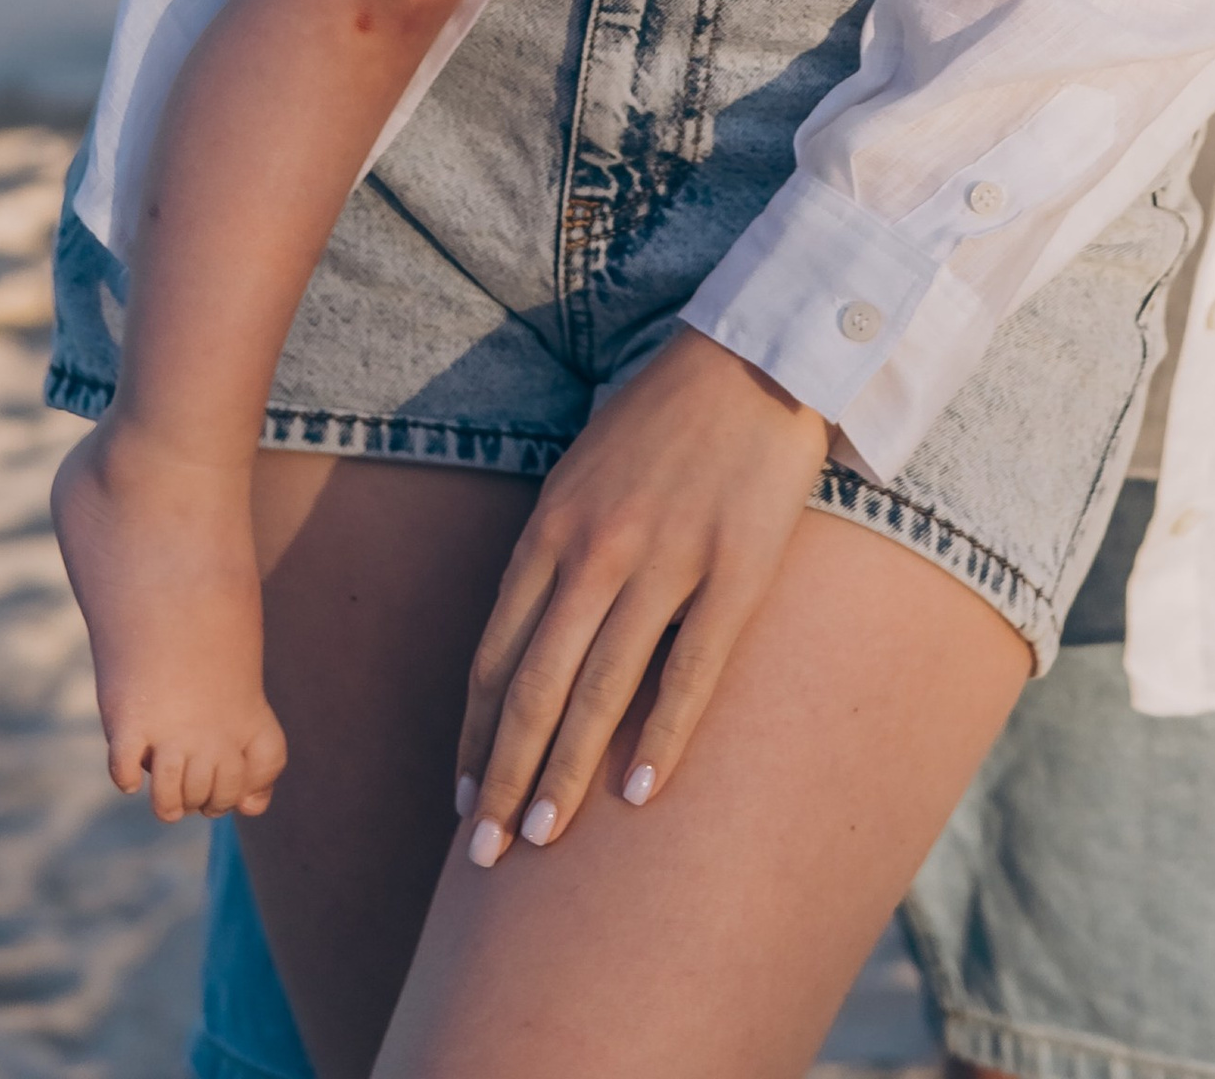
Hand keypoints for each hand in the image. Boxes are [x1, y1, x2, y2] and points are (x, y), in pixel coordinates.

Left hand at [454, 331, 826, 860]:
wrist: (754, 358)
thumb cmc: (663, 419)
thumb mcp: (580, 476)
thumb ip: (551, 553)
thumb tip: (521, 637)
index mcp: (551, 529)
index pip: (496, 657)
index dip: (475, 737)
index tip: (460, 798)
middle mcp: (596, 550)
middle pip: (535, 687)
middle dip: (502, 777)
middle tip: (484, 855)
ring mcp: (666, 561)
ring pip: (601, 689)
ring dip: (567, 773)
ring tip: (543, 840)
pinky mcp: (734, 570)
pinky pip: (691, 669)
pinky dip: (663, 736)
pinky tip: (641, 794)